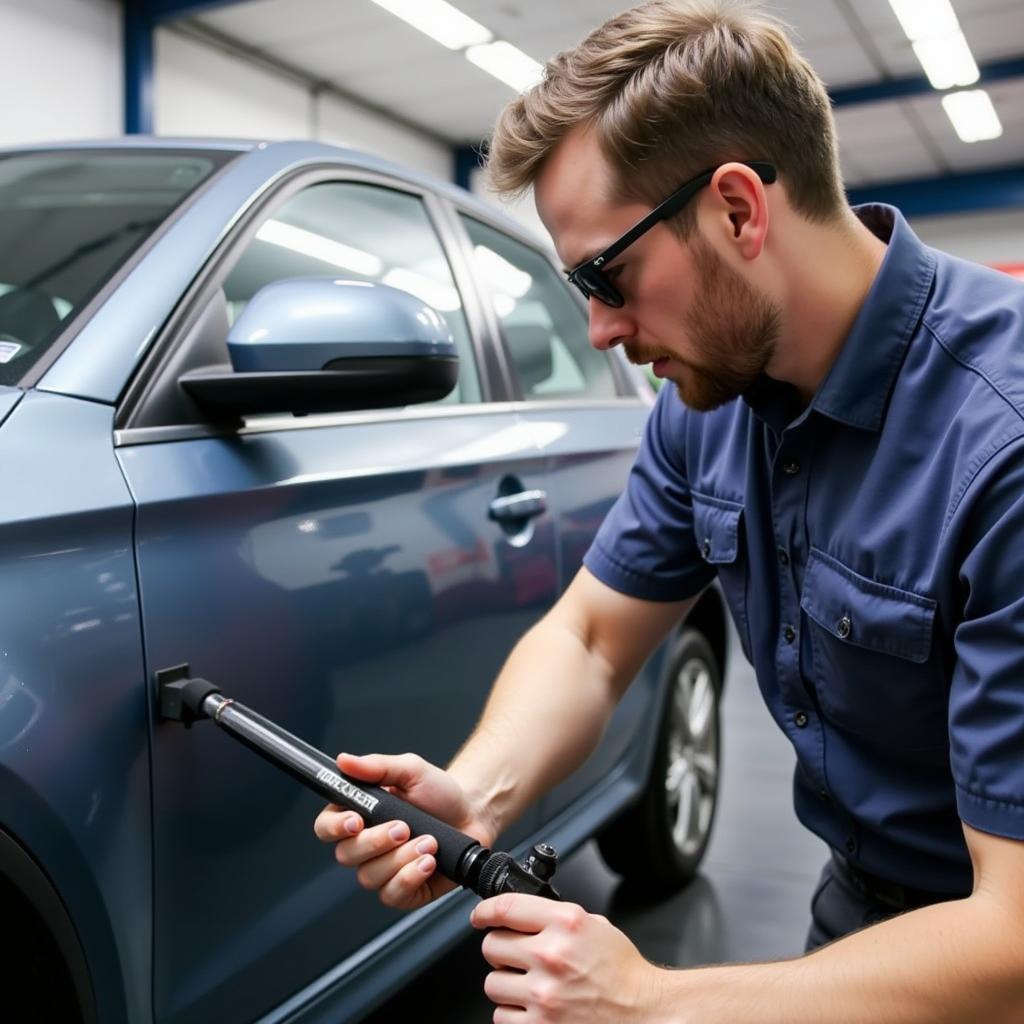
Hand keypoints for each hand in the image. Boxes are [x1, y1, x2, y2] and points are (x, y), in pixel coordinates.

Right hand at [312, 752, 493, 909]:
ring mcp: (383, 871)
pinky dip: (411, 877)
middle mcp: (366, 846)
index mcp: (360, 815)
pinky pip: (393, 895)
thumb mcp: (410, 770)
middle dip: (376, 841)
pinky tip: (429, 861)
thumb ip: (376, 766)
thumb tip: (344, 761)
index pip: (327, 827)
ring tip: (427, 841)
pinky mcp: (404, 891)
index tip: (356, 820)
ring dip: (400, 859)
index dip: (335, 827)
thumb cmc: (439, 792)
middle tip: (403, 827)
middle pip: (346, 855)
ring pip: (369, 877)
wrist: (472, 814)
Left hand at [472, 893, 666, 1022]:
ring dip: (506, 983)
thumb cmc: (622, 972)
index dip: (485, 911)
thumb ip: (556, 917)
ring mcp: (544, 994)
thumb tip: (522, 915)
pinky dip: (513, 1013)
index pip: (505, 908)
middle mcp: (551, 955)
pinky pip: (502, 1016)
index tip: (480, 916)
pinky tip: (532, 1007)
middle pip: (492, 946)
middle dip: (501, 950)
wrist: (643, 1012)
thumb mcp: (592, 925)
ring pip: (492, 983)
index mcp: (565, 923)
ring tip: (528, 984)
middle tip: (515, 956)